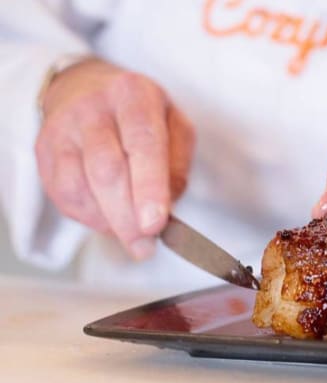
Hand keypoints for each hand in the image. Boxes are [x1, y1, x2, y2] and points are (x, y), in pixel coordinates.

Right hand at [35, 58, 194, 258]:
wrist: (87, 90)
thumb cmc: (141, 116)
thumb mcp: (175, 126)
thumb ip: (178, 164)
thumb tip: (168, 205)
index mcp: (134, 95)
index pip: (142, 143)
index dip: (149, 187)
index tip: (154, 223)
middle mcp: (94, 108)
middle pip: (106, 171)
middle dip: (127, 217)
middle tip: (144, 244)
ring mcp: (63, 129)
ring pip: (80, 187)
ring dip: (108, 222)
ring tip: (130, 233)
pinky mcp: (44, 151)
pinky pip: (63, 195)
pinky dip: (89, 217)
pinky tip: (108, 219)